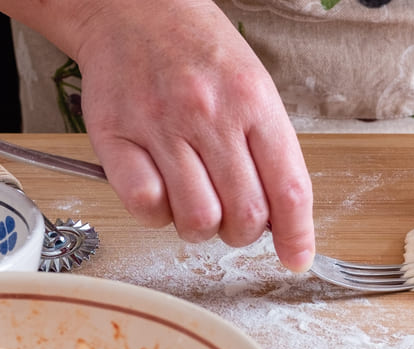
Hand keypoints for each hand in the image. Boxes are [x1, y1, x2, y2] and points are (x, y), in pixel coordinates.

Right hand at [0, 0, 315, 271]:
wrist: (134, 10)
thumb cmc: (197, 51)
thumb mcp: (253, 86)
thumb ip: (268, 148)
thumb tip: (282, 217)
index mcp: (254, 102)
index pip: (289, 188)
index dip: (297, 235)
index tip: (296, 258)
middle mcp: (210, 115)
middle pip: (244, 215)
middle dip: (244, 234)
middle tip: (234, 219)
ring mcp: (160, 126)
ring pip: (196, 219)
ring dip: (201, 229)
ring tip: (196, 204)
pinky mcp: (116, 136)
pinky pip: (144, 205)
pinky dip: (156, 216)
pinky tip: (161, 194)